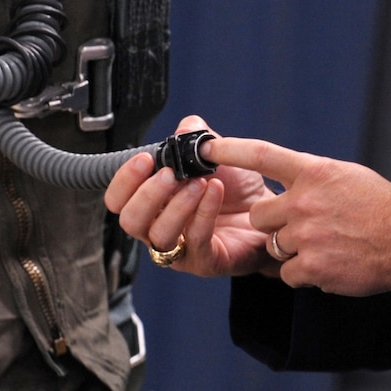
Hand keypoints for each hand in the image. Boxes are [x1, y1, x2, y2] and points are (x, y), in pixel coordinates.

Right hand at [105, 116, 275, 276]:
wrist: (272, 210)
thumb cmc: (236, 187)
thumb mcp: (214, 155)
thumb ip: (195, 139)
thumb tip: (184, 128)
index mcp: (152, 203)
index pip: (118, 199)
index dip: (124, 180)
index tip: (145, 159)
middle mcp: (158, 228)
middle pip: (130, 221)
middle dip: (147, 194)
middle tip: (170, 174)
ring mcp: (180, 250)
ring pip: (159, 235)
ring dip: (177, 205)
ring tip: (199, 182)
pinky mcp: (205, 261)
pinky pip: (196, 240)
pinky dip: (204, 211)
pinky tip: (215, 190)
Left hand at [207, 136, 390, 295]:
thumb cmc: (381, 207)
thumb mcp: (345, 176)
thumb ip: (312, 178)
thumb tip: (288, 178)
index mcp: (314, 172)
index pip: (262, 154)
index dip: (230, 149)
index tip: (206, 147)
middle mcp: (306, 201)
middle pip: (261, 214)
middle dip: (273, 224)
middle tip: (302, 227)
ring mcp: (308, 235)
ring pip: (274, 245)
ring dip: (292, 249)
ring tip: (325, 246)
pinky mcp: (313, 266)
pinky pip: (288, 272)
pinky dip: (304, 272)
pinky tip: (329, 264)